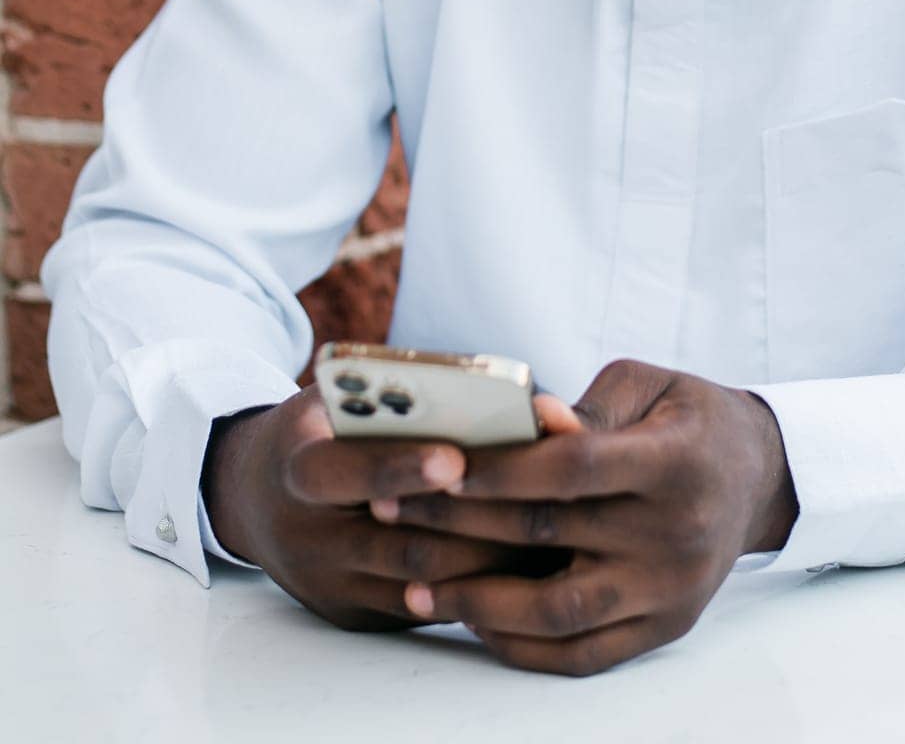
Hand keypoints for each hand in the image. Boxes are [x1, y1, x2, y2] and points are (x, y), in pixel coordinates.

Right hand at [200, 385, 548, 632]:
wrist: (255, 499)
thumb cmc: (321, 429)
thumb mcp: (337, 398)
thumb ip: (395, 395)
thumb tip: (481, 393)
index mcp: (297, 470)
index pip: (345, 474)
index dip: (401, 467)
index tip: (457, 456)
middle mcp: (308, 538)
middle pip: (399, 545)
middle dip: (471, 524)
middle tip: (536, 504)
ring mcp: (331, 587)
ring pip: (421, 585)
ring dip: (487, 562)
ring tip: (546, 534)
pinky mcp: (355, 615)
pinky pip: (423, 607)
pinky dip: (473, 585)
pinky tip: (523, 564)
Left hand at [370, 359, 797, 674]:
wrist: (756, 476)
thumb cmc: (686, 416)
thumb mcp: (647, 384)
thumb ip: (586, 405)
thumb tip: (527, 418)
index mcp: (674, 461)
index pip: (573, 469)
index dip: (501, 469)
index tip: (435, 464)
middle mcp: (676, 534)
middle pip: (551, 536)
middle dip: (460, 524)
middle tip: (389, 510)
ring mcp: (671, 591)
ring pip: (559, 611)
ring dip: (478, 600)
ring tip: (414, 585)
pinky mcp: (664, 628)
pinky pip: (583, 653)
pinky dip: (522, 645)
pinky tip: (472, 620)